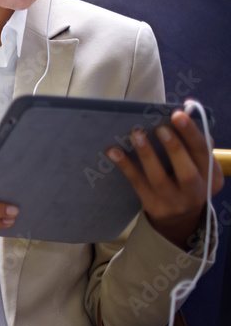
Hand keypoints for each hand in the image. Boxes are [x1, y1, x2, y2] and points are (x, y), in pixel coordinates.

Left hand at [108, 105, 223, 248]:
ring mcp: (174, 202)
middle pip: (186, 171)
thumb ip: (195, 140)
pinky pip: (138, 184)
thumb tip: (187, 106)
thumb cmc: (188, 179)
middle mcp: (196, 192)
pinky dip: (126, 166)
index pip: (203, 153)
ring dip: (147, 155)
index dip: (191, 133)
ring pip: (159, 179)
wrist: (181, 219)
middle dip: (175, 148)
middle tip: (161, 128)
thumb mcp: (201, 166)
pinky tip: (113, 151)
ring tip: (136, 134)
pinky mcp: (153, 206)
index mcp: (211, 176)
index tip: (177, 114)